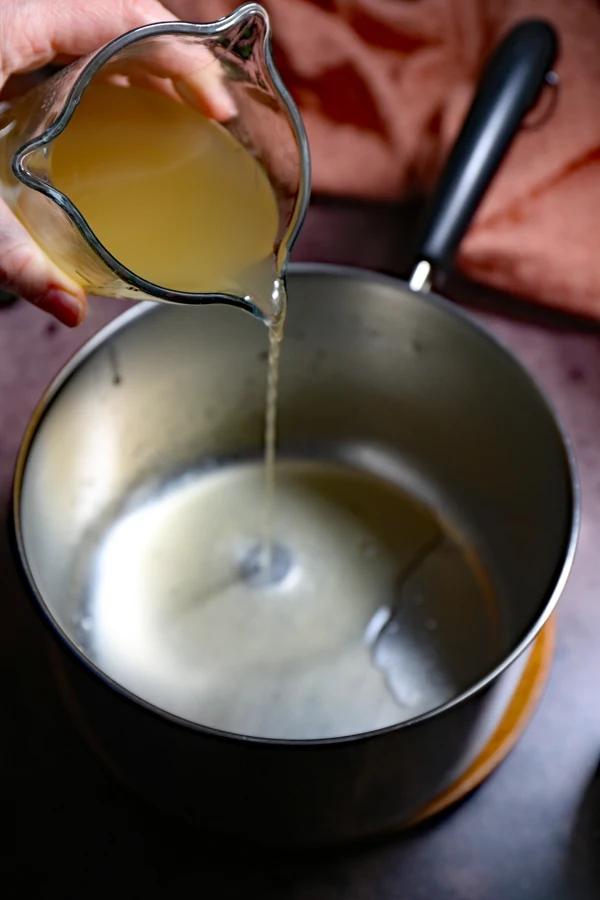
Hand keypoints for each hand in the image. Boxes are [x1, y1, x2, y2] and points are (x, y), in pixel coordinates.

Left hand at [0, 0, 233, 325]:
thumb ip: (10, 251)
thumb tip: (67, 304)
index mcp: (10, 22)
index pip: (124, 17)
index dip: (182, 58)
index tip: (214, 104)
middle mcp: (11, 15)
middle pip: (116, 18)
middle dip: (171, 62)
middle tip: (206, 115)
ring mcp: (4, 28)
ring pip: (89, 28)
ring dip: (138, 64)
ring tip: (172, 112)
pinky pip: (60, 45)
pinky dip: (97, 71)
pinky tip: (106, 112)